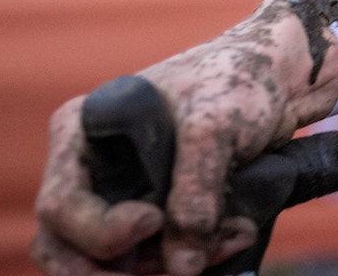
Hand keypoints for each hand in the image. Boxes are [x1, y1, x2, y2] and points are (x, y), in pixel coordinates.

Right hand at [32, 0, 337, 275]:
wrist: (278, 80)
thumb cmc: (237, 80)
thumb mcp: (215, 121)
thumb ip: (196, 186)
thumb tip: (182, 265)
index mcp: (79, 132)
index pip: (60, 206)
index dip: (100, 231)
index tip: (153, 222)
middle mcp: (89, 170)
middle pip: (68, 248)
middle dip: (120, 269)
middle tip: (180, 267)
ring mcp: (118, 198)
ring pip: (111, 264)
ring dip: (164, 267)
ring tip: (232, 237)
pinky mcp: (152, 220)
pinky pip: (149, 261)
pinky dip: (187, 261)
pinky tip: (234, 237)